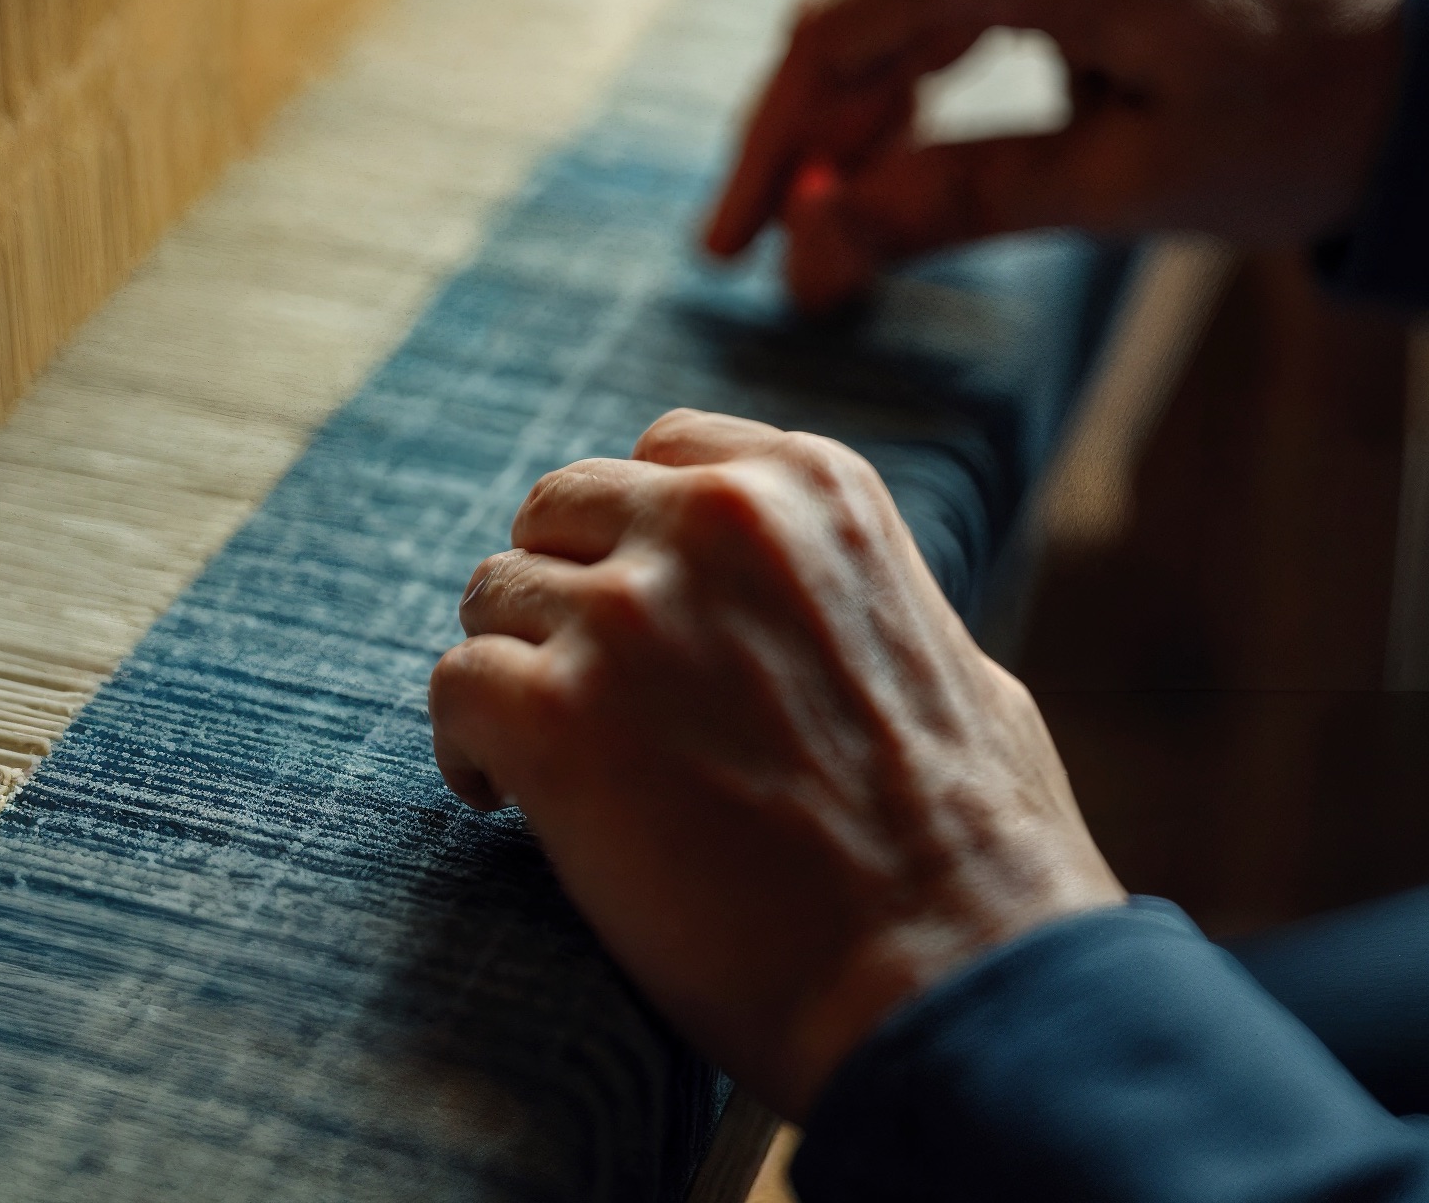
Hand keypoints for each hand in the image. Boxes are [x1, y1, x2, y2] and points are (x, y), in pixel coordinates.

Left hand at [428, 410, 1123, 1115]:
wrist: (941, 974)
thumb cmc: (974, 853)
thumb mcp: (951, 656)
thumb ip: (851, 600)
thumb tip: (807, 607)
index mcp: (812, 492)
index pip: (662, 454)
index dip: (632, 540)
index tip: (633, 608)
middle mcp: (713, 520)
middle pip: (559, 511)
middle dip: (559, 595)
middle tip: (576, 691)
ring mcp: (627, 612)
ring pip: (494, 596)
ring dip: (512, 673)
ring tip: (542, 761)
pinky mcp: (554, 713)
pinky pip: (454, 687)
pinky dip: (467, 748)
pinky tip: (505, 803)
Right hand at [706, 0, 1409, 311]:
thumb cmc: (1306, 117)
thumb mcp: (1129, 185)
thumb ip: (958, 204)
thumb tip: (815, 251)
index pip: (841, 29)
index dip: (773, 145)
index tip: (731, 248)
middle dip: (801, 133)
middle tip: (770, 253)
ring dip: (847, 99)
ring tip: (828, 217)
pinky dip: (905, 54)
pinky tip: (888, 143)